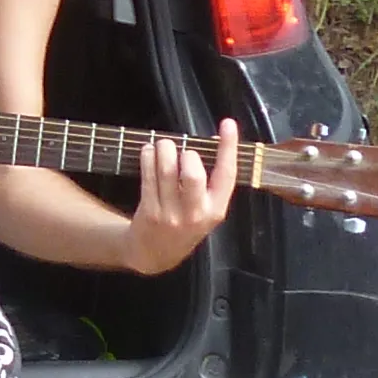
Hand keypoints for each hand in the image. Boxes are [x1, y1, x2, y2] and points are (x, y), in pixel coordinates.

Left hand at [123, 120, 239, 274]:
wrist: (155, 254)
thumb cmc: (185, 223)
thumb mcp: (206, 209)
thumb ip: (212, 181)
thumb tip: (217, 141)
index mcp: (216, 210)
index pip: (227, 175)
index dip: (228, 148)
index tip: (228, 124)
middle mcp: (195, 213)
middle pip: (193, 174)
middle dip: (187, 153)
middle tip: (181, 150)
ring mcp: (171, 214)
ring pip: (167, 171)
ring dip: (164, 149)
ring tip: (162, 145)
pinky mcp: (149, 211)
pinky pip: (148, 176)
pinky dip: (148, 157)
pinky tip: (148, 151)